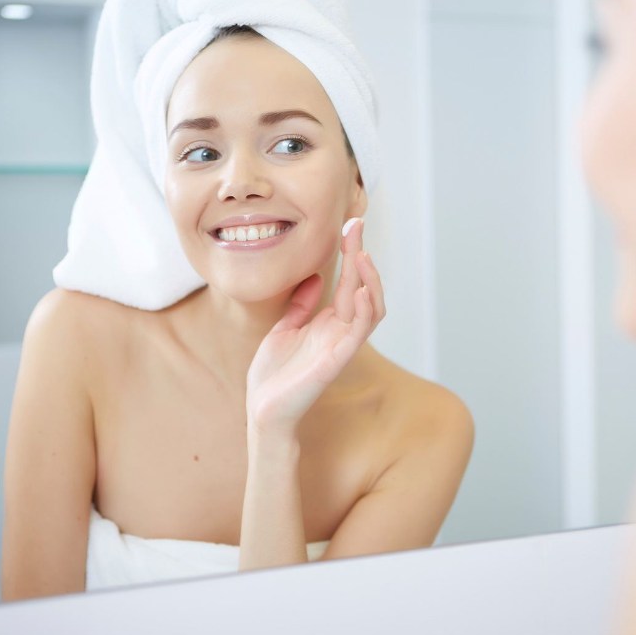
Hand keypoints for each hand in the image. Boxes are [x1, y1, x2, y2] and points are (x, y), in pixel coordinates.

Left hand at [245, 218, 385, 437]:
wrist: (263, 410)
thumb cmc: (273, 376)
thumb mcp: (284, 328)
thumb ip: (301, 305)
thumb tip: (316, 278)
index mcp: (331, 323)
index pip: (350, 282)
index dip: (352, 252)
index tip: (351, 225)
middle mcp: (342, 331)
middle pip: (363, 286)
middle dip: (360, 254)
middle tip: (356, 224)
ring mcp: (343, 344)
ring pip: (372, 307)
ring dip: (369, 279)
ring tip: (361, 253)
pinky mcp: (337, 359)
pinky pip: (360, 331)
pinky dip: (365, 308)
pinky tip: (361, 288)